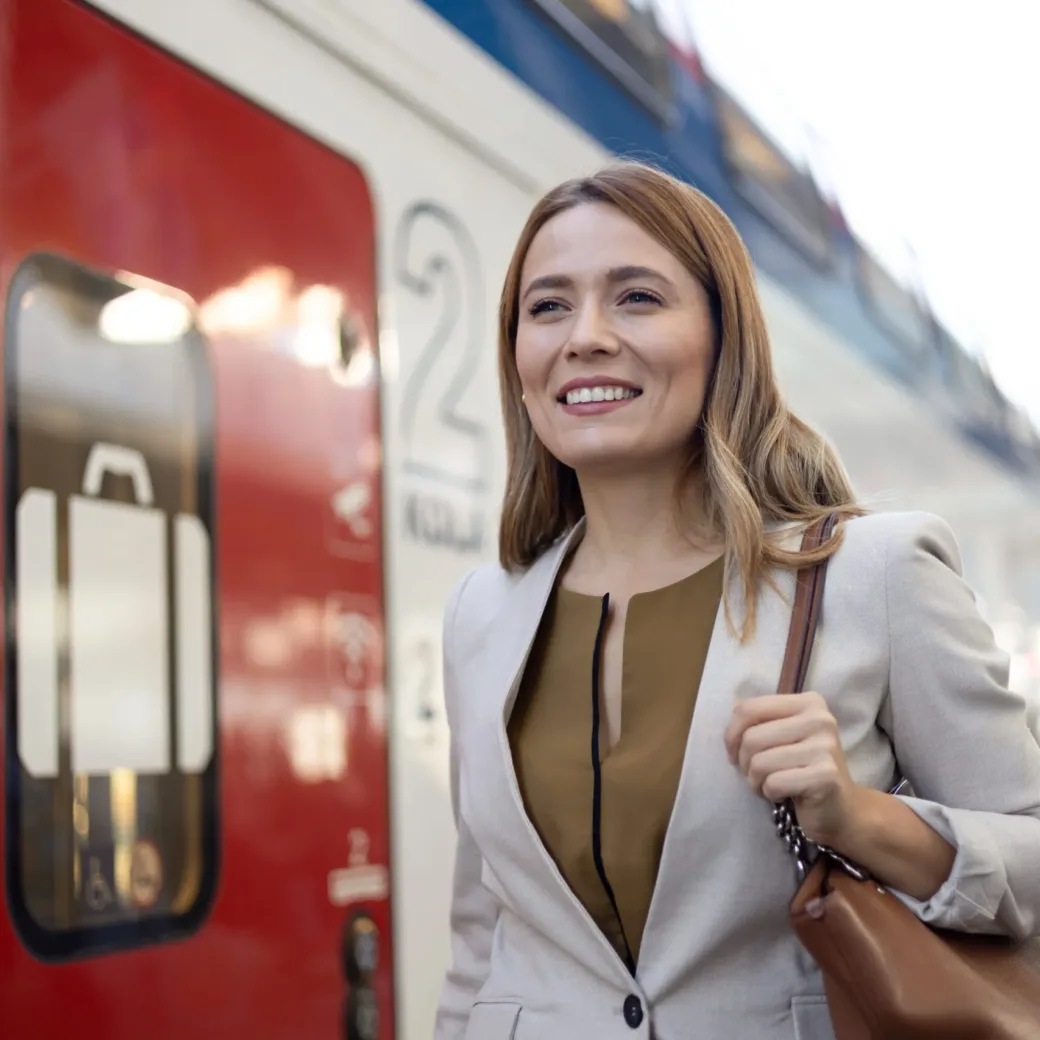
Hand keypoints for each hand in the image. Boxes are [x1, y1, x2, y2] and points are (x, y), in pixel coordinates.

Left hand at [723, 693, 862, 847]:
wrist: (840, 809)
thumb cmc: (801, 769)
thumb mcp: (780, 736)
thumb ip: (758, 722)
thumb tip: (728, 726)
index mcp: (808, 702)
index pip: (748, 708)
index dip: (731, 734)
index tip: (735, 752)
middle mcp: (820, 719)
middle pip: (751, 738)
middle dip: (744, 763)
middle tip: (757, 774)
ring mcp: (826, 747)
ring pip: (759, 762)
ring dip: (756, 781)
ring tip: (770, 785)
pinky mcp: (826, 776)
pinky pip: (773, 783)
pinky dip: (770, 793)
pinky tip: (784, 795)